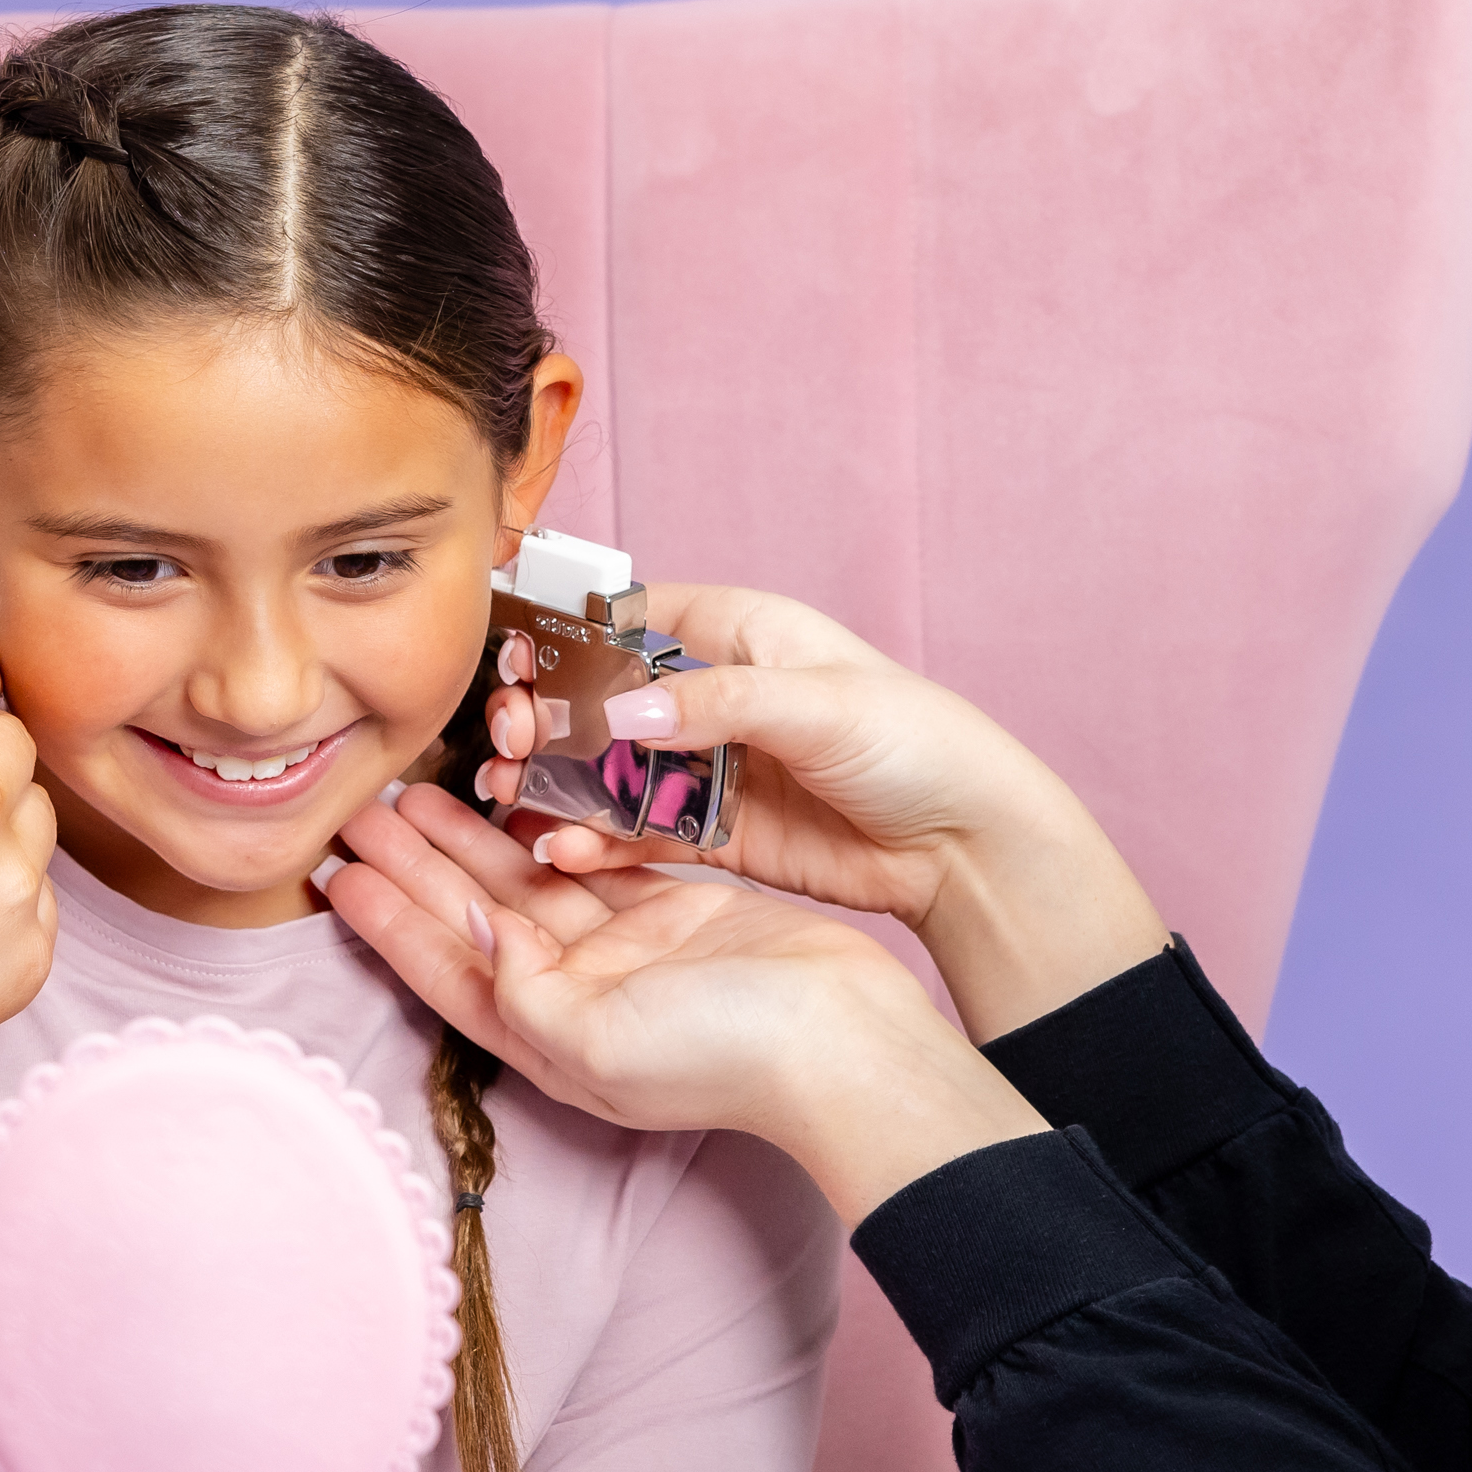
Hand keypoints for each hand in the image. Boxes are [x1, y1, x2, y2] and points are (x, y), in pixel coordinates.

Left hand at [330, 782, 1042, 1221]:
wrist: (845, 1041)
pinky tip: (510, 793)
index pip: (444, 973)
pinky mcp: (673, 912)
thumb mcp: (597, 1043)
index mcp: (547, 1040)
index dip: (386, 925)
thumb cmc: (725, 1054)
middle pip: (474, 922)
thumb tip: (470, 928)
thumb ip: (519, 990)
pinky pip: (592, 863)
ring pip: (526, 884)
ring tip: (412, 791)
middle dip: (413, 869)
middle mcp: (576, 998)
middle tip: (357, 810)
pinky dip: (549, 830)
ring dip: (469, 841)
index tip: (333, 873)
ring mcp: (625, 955)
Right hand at [482, 582, 1164, 1038]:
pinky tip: (560, 852)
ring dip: (558, 786)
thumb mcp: (818, 704)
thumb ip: (717, 705)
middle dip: (547, 722)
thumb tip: (621, 711)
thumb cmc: (916, 742)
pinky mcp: (714, 832)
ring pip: (609, 769)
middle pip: (603, 699)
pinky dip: (596, 841)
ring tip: (510, 803)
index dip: (566, 641)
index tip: (513, 670)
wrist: (967, 844)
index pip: (627, 620)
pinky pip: (637, 831)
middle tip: (504, 746)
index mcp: (737, 633)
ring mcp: (710, 765)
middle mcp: (713, 694)